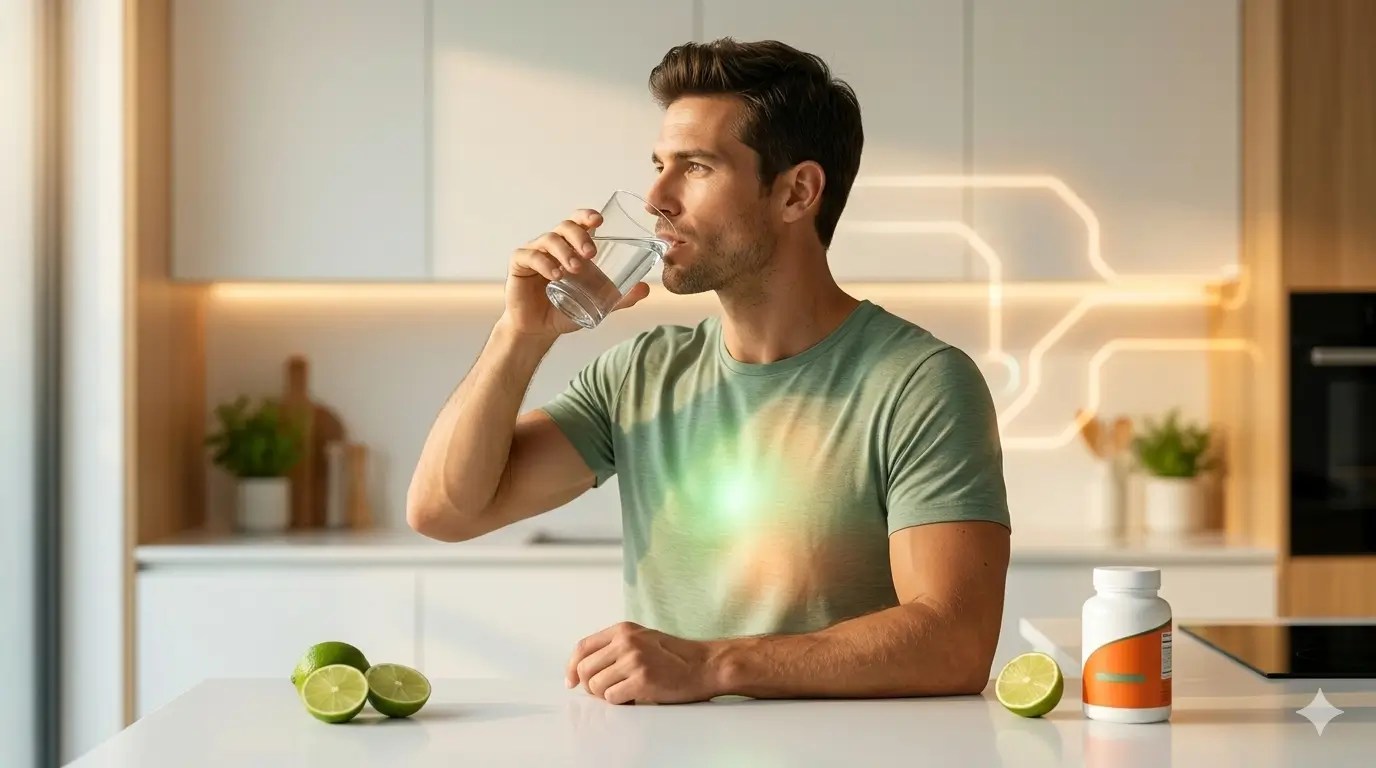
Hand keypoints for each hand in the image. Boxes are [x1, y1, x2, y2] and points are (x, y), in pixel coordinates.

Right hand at [501, 210, 651, 337]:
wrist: (539, 330)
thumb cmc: (564, 310)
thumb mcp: (596, 304)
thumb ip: (619, 298)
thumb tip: (645, 289)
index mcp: (572, 248)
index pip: (579, 223)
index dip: (587, 216)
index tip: (599, 220)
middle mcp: (554, 245)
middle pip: (565, 227)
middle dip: (580, 236)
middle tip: (592, 253)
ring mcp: (535, 252)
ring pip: (549, 239)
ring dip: (564, 251)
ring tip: (574, 269)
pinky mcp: (519, 264)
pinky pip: (530, 255)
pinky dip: (543, 262)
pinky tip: (555, 275)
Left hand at [565, 622, 720, 704]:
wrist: (705, 665)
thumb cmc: (676, 656)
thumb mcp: (642, 639)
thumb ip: (615, 647)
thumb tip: (583, 670)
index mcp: (623, 630)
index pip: (582, 647)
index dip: (571, 667)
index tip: (571, 682)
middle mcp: (625, 642)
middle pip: (585, 670)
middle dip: (591, 686)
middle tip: (607, 692)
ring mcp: (633, 660)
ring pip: (596, 686)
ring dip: (608, 696)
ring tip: (627, 692)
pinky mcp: (641, 680)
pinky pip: (613, 698)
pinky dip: (622, 702)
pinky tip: (636, 697)